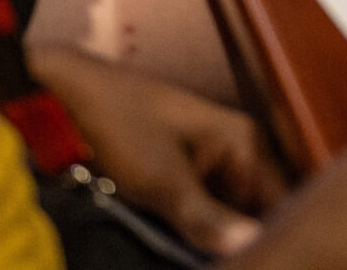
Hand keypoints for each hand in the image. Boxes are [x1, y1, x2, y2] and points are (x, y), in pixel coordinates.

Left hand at [28, 45, 286, 256]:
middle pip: (254, 212)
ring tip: (198, 258)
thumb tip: (250, 247)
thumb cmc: (119, 122)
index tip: (257, 260)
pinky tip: (181, 247)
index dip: (270, 237)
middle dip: (239, 241)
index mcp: (244, 142)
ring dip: (213, 239)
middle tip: (222, 262)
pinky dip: (193, 230)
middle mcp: (235, 150)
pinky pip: (202, 210)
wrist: (66, 94)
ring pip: (226, 215)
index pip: (281, 203)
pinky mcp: (183, 173)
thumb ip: (207, 220)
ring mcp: (208, 162)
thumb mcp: (162, 180)